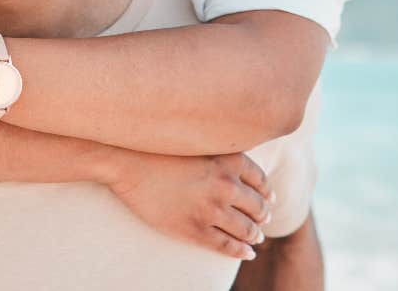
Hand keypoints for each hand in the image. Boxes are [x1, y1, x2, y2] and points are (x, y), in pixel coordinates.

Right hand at [105, 150, 273, 260]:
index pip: (262, 182)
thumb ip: (222, 154)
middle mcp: (226, 185)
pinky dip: (242, 251)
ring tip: (255, 237)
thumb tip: (240, 168)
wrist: (129, 161)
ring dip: (255, 235)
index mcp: (230, 161)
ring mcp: (211, 209)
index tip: (269, 200)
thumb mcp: (201, 143)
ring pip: (247, 229)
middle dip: (263, 216)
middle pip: (258, 207)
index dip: (267, 194)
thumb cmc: (161, 148)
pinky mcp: (195, 229)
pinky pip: (227, 246)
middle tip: (263, 220)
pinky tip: (247, 253)